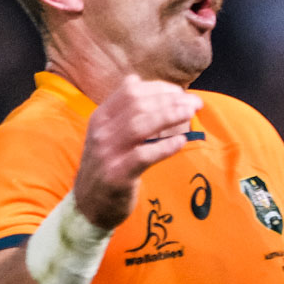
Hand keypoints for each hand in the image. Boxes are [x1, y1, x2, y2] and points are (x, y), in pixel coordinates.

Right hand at [74, 74, 201, 229]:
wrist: (88, 204)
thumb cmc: (107, 165)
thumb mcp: (108, 134)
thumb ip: (122, 110)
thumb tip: (136, 79)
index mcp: (101, 117)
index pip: (130, 91)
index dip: (159, 88)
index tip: (180, 92)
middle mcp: (101, 131)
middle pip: (138, 105)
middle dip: (170, 100)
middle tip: (194, 103)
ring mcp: (107, 153)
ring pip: (140, 126)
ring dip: (170, 116)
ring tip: (191, 115)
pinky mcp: (117, 174)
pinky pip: (144, 156)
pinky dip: (165, 146)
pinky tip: (181, 142)